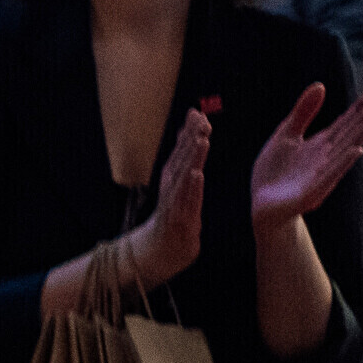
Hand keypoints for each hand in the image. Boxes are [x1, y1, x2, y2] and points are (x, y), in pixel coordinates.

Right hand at [123, 110, 208, 289]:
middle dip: (191, 139)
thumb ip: (184, 156)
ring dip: (192, 158)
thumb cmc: (174, 214)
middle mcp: (171, 187)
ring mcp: (174, 204)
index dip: (188, 131)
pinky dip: (190, 188)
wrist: (161, 250)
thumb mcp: (179, 183)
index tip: (196, 112)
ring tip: (201, 141)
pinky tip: (196, 175)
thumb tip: (191, 128)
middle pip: (182, 160)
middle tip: (201, 120)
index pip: (181, 150)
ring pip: (184, 177)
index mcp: (172, 178)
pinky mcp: (180, 220)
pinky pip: (186, 202)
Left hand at [250, 82, 362, 233]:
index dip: (355, 110)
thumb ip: (302, 113)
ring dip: (358, 139)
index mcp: (319, 146)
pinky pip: (329, 177)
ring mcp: (320, 177)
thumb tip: (320, 85)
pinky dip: (341, 164)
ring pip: (342, 154)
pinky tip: (355, 152)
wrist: (262, 206)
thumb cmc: (274, 172)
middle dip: (362, 121)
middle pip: (346, 137)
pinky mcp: (311, 193)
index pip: (341, 125)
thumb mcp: (285, 136)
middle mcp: (324, 160)